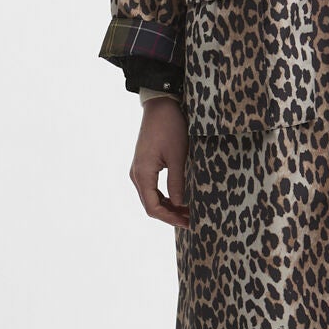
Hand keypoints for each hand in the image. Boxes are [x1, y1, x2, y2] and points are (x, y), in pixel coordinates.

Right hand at [131, 100, 189, 227]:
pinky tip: (180, 199)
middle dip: (171, 215)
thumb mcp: (178, 156)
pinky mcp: (145, 165)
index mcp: (142, 173)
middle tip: (192, 220)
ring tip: (188, 212)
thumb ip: (177, 182)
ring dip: (168, 206)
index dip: (170, 218)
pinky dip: (165, 196)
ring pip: (152, 197)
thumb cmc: (170, 127)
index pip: (153, 207)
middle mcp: (137, 174)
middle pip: (151, 204)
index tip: (188, 223)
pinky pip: (152, 188)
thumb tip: (180, 204)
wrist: (161, 105)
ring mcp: (139, 170)